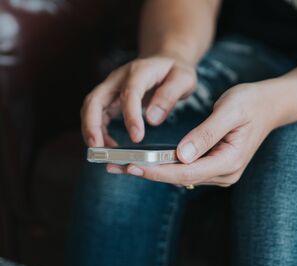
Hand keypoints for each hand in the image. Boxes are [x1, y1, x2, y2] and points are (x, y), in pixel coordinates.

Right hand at [81, 53, 196, 146]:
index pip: (129, 93)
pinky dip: (98, 131)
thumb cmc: (174, 71)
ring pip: (91, 108)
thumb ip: (169, 96)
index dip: (130, 116)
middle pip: (96, 99)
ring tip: (103, 152)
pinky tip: (109, 146)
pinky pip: (97, 115)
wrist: (165, 61)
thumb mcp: (183, 79)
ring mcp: (111, 87)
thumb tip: (153, 119)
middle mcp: (118, 78)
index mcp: (139, 71)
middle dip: (92, 125)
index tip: (137, 138)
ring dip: (91, 130)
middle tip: (99, 148)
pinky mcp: (109, 98)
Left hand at [109, 82, 282, 186]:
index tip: (132, 166)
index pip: (187, 172)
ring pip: (181, 176)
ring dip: (154, 170)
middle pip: (180, 178)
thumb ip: (206, 133)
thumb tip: (181, 156)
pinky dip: (165, 166)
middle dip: (148, 172)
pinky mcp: (215, 166)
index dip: (158, 171)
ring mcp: (221, 172)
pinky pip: (187, 170)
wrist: (270, 105)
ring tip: (122, 164)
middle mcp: (225, 173)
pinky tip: (147, 161)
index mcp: (229, 161)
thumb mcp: (229, 111)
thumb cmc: (251, 103)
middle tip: (114, 166)